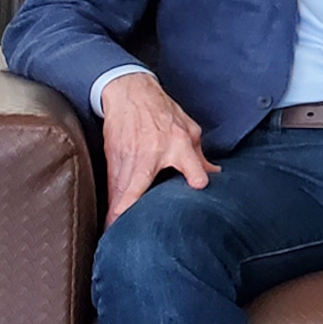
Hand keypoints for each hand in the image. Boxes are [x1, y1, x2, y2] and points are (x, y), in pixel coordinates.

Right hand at [100, 72, 218, 226]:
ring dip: (116, 209)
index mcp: (177, 142)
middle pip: (139, 180)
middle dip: (130, 201)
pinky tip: (108, 218)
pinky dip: (111, 200)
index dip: (195, 173)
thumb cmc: (163, 111)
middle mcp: (152, 151)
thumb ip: (199, 155)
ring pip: (120, 186)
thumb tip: (213, 173)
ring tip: (112, 230)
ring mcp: (129, 155)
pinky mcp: (114, 156)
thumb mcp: (189, 128)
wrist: (130, 93)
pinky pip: (112, 183)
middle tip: (124, 221)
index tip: (198, 185)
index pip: (189, 160)